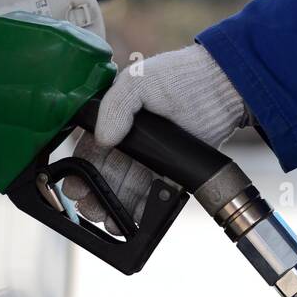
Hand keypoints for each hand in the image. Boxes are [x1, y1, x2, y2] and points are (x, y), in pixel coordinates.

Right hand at [61, 44, 247, 231]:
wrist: (222, 86)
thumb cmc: (179, 76)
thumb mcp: (138, 81)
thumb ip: (114, 107)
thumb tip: (102, 138)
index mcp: (116, 119)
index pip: (92, 150)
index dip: (81, 169)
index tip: (75, 186)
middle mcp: (132, 140)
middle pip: (106, 174)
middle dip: (95, 194)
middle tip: (90, 208)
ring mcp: (153, 157)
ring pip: (127, 188)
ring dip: (115, 206)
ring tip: (109, 220)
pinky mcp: (173, 170)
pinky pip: (156, 194)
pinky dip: (143, 209)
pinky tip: (132, 219)